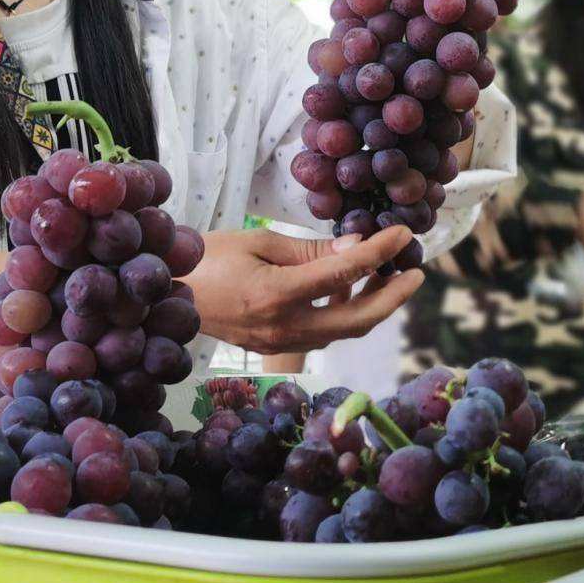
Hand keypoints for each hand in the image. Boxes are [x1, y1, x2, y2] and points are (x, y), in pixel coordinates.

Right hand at [189, 226, 425, 355]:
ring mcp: (281, 344)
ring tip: (390, 276)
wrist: (166, 297)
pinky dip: (345, 312)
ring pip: (343, 332)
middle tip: (416, 273)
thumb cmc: (206, 260)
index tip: (402, 234)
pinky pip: (324, 333)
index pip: (343, 274)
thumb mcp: (256, 242)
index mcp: (276, 295)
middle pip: (357, 321)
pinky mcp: (276, 348)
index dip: (379, 253)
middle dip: (394, 297)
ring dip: (373, 306)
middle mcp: (284, 328)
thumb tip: (354, 248)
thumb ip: (308, 250)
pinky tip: (352, 290)